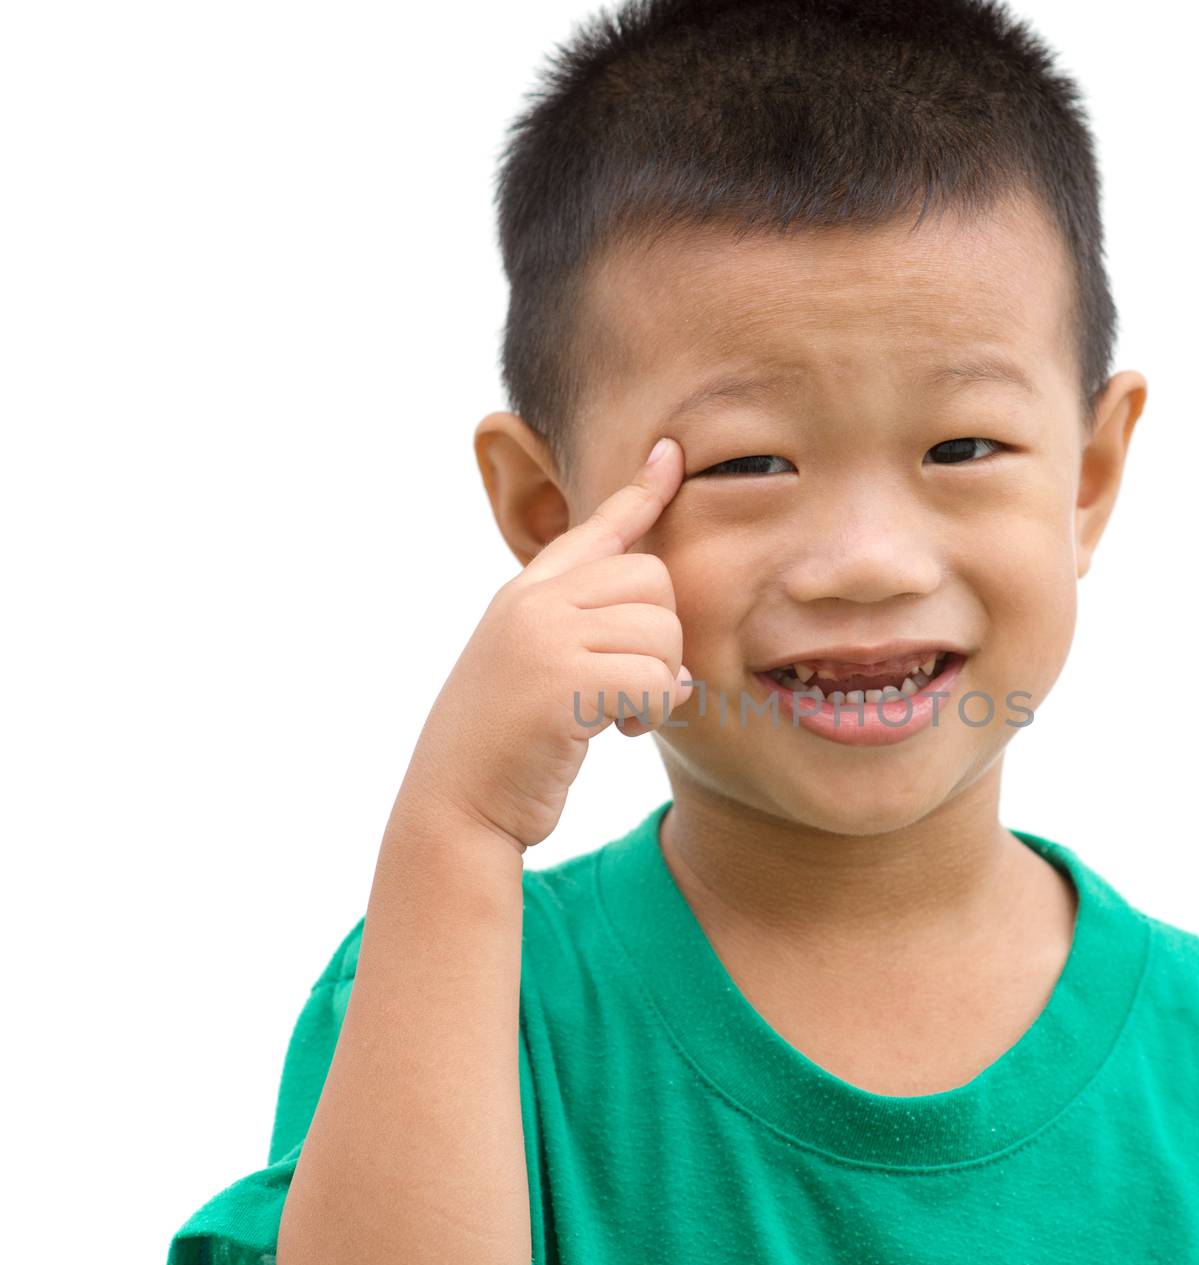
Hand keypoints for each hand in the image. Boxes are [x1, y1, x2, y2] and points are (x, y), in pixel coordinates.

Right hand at [400, 437, 691, 850]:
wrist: (455, 810)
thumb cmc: (506, 752)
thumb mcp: (536, 675)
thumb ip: (588, 641)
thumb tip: (677, 656)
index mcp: (526, 594)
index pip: (597, 529)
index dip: (642, 493)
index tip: (672, 454)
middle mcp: (533, 602)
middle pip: (654, 579)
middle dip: (661, 640)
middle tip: (626, 688)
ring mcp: (544, 636)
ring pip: (663, 632)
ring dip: (657, 685)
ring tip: (614, 715)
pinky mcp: (562, 681)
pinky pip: (656, 679)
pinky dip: (651, 712)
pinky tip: (618, 731)